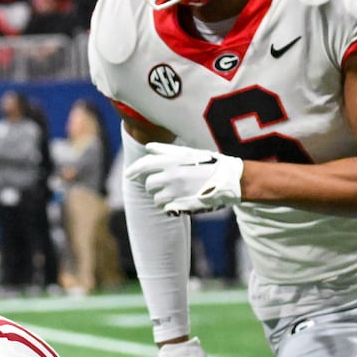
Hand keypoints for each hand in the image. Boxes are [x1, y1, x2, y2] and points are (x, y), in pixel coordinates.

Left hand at [127, 142, 243, 213]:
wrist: (230, 180)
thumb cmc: (209, 164)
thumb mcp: (189, 153)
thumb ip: (166, 151)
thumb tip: (148, 147)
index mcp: (173, 161)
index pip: (145, 165)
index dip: (133, 170)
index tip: (127, 175)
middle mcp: (172, 176)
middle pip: (148, 184)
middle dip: (152, 186)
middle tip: (163, 185)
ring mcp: (176, 192)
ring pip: (156, 198)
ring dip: (161, 197)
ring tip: (174, 193)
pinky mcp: (181, 206)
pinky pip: (165, 209)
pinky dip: (168, 207)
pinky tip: (179, 201)